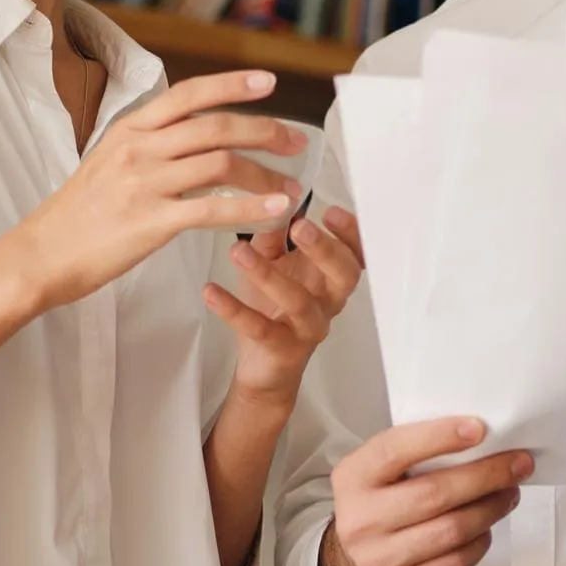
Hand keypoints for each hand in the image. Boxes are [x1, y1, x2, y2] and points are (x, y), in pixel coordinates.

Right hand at [18, 70, 306, 310]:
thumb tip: (192, 132)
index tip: (268, 82)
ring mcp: (143, 183)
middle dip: (265, 130)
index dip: (231, 84)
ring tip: (290, 185)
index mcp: (130, 129)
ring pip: (220, 164)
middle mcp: (138, 148)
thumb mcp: (108, 159)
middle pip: (216, 127)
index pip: (189, 95)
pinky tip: (274, 211)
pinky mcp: (149, 222)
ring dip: (264, 173)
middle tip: (295, 141)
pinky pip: (211, 209)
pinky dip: (250, 208)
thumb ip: (149, 143)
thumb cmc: (79, 213)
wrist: (42, 254)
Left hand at [205, 207, 364, 409]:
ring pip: (299, 302)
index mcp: (331, 277)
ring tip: (238, 251)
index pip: (355, 252)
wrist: (264, 365)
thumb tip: (272, 199)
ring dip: (268, 274)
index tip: (330, 210)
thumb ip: (275, 234)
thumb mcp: (274, 262)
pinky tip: (210, 291)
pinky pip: (259, 328)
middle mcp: (329, 302)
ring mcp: (308, 327)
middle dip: (324, 249)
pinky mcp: (282, 349)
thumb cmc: (272, 306)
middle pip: (344, 275)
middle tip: (300, 227)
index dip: (350, 232)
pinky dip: (233, 309)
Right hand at [319, 417, 530, 565]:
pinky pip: (457, 563)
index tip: (479, 428)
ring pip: (453, 530)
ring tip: (509, 492)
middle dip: (486, 475)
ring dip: (491, 508)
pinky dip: (480, 541)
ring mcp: (382, 558)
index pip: (395, 450)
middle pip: (435, 493)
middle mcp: (363, 519)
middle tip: (517, 464)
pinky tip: (487, 526)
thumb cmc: (377, 505)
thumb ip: (413, 454)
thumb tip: (477, 439)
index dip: (439, 437)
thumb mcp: (377, 472)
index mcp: (354, 478)